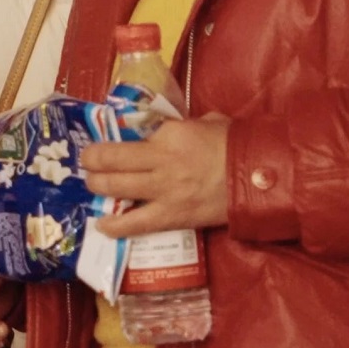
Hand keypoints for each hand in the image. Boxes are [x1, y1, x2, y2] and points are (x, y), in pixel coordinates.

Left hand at [82, 116, 231, 237]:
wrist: (261, 178)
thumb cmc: (236, 145)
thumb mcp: (207, 122)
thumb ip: (182, 124)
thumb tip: (167, 127)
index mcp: (168, 134)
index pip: (129, 133)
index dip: (112, 137)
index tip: (103, 140)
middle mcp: (160, 161)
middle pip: (112, 161)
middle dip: (92, 161)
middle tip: (87, 163)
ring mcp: (165, 191)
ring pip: (117, 188)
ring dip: (97, 186)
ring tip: (92, 185)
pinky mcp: (173, 216)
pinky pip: (137, 223)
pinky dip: (116, 225)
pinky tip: (102, 225)